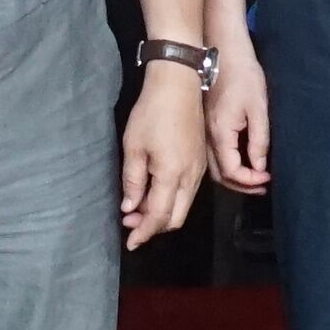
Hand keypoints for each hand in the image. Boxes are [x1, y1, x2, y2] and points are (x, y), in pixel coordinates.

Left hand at [113, 65, 209, 250]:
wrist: (178, 85)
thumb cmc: (151, 113)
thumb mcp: (134, 147)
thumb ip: (133, 181)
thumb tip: (130, 208)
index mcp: (172, 174)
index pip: (158, 216)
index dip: (143, 233)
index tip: (129, 243)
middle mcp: (191, 177)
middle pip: (175, 218)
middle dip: (153, 228)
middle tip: (131, 225)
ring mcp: (199, 170)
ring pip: (183, 207)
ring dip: (163, 215)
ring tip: (138, 210)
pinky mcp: (201, 162)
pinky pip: (188, 193)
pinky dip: (172, 201)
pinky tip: (154, 194)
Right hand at [203, 36, 274, 196]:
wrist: (222, 49)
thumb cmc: (243, 75)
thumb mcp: (258, 108)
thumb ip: (259, 141)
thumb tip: (259, 168)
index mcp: (219, 133)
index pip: (232, 171)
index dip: (250, 181)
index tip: (268, 179)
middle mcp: (206, 137)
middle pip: (219, 175)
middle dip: (241, 185)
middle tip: (262, 185)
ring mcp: (202, 131)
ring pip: (213, 166)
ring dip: (233, 176)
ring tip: (254, 177)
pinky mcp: (204, 124)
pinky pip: (212, 154)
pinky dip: (226, 164)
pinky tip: (241, 160)